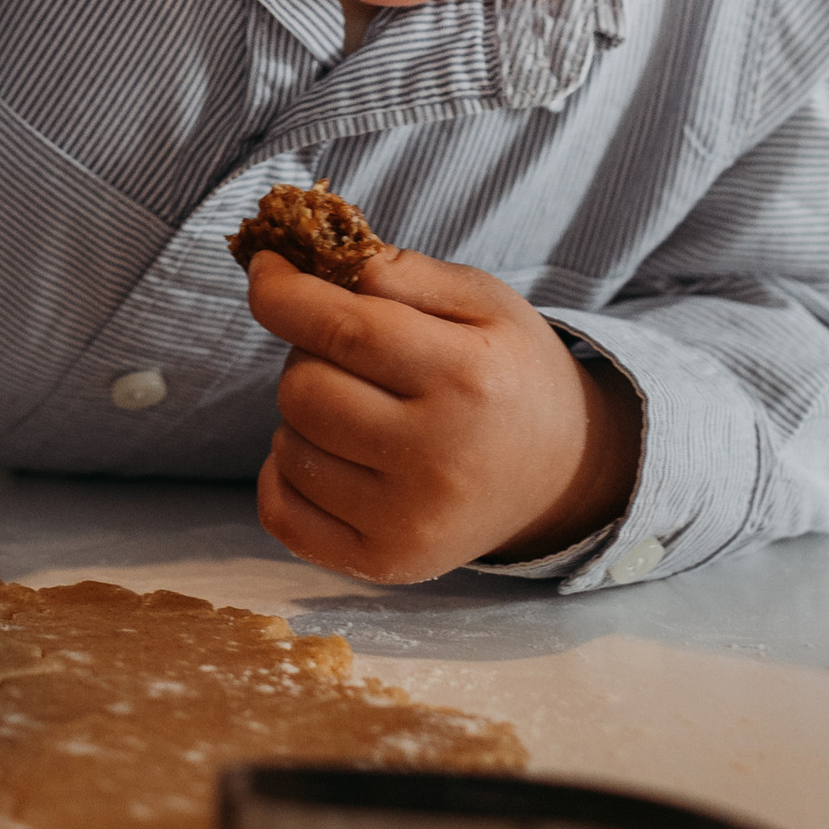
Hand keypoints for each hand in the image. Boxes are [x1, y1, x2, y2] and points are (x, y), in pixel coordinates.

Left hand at [246, 244, 641, 582]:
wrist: (562, 474)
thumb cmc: (508, 373)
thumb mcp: (482, 300)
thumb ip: (401, 271)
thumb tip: (314, 266)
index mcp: (467, 378)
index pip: (342, 329)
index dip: (283, 294)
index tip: (266, 270)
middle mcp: (437, 459)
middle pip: (303, 389)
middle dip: (307, 354)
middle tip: (347, 356)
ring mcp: (409, 522)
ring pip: (288, 446)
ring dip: (303, 415)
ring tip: (356, 408)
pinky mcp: (385, 562)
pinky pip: (280, 511)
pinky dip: (285, 473)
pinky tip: (329, 454)